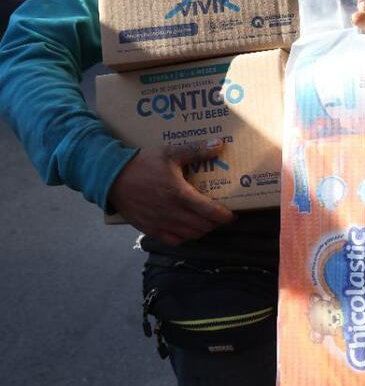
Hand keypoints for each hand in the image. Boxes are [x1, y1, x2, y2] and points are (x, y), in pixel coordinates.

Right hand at [108, 141, 234, 245]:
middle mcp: (172, 213)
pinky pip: (174, 240)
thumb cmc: (142, 164)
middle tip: (220, 215)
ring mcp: (161, 224)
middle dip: (215, 223)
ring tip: (206, 221)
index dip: (225, 216)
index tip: (232, 214)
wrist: (112, 178)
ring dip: (202, 230)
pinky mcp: (151, 230)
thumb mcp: (170, 153)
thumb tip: (220, 144)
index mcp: (179, 194)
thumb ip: (196, 151)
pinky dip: (185, 237)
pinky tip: (187, 228)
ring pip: (191, 235)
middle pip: (203, 226)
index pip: (210, 212)